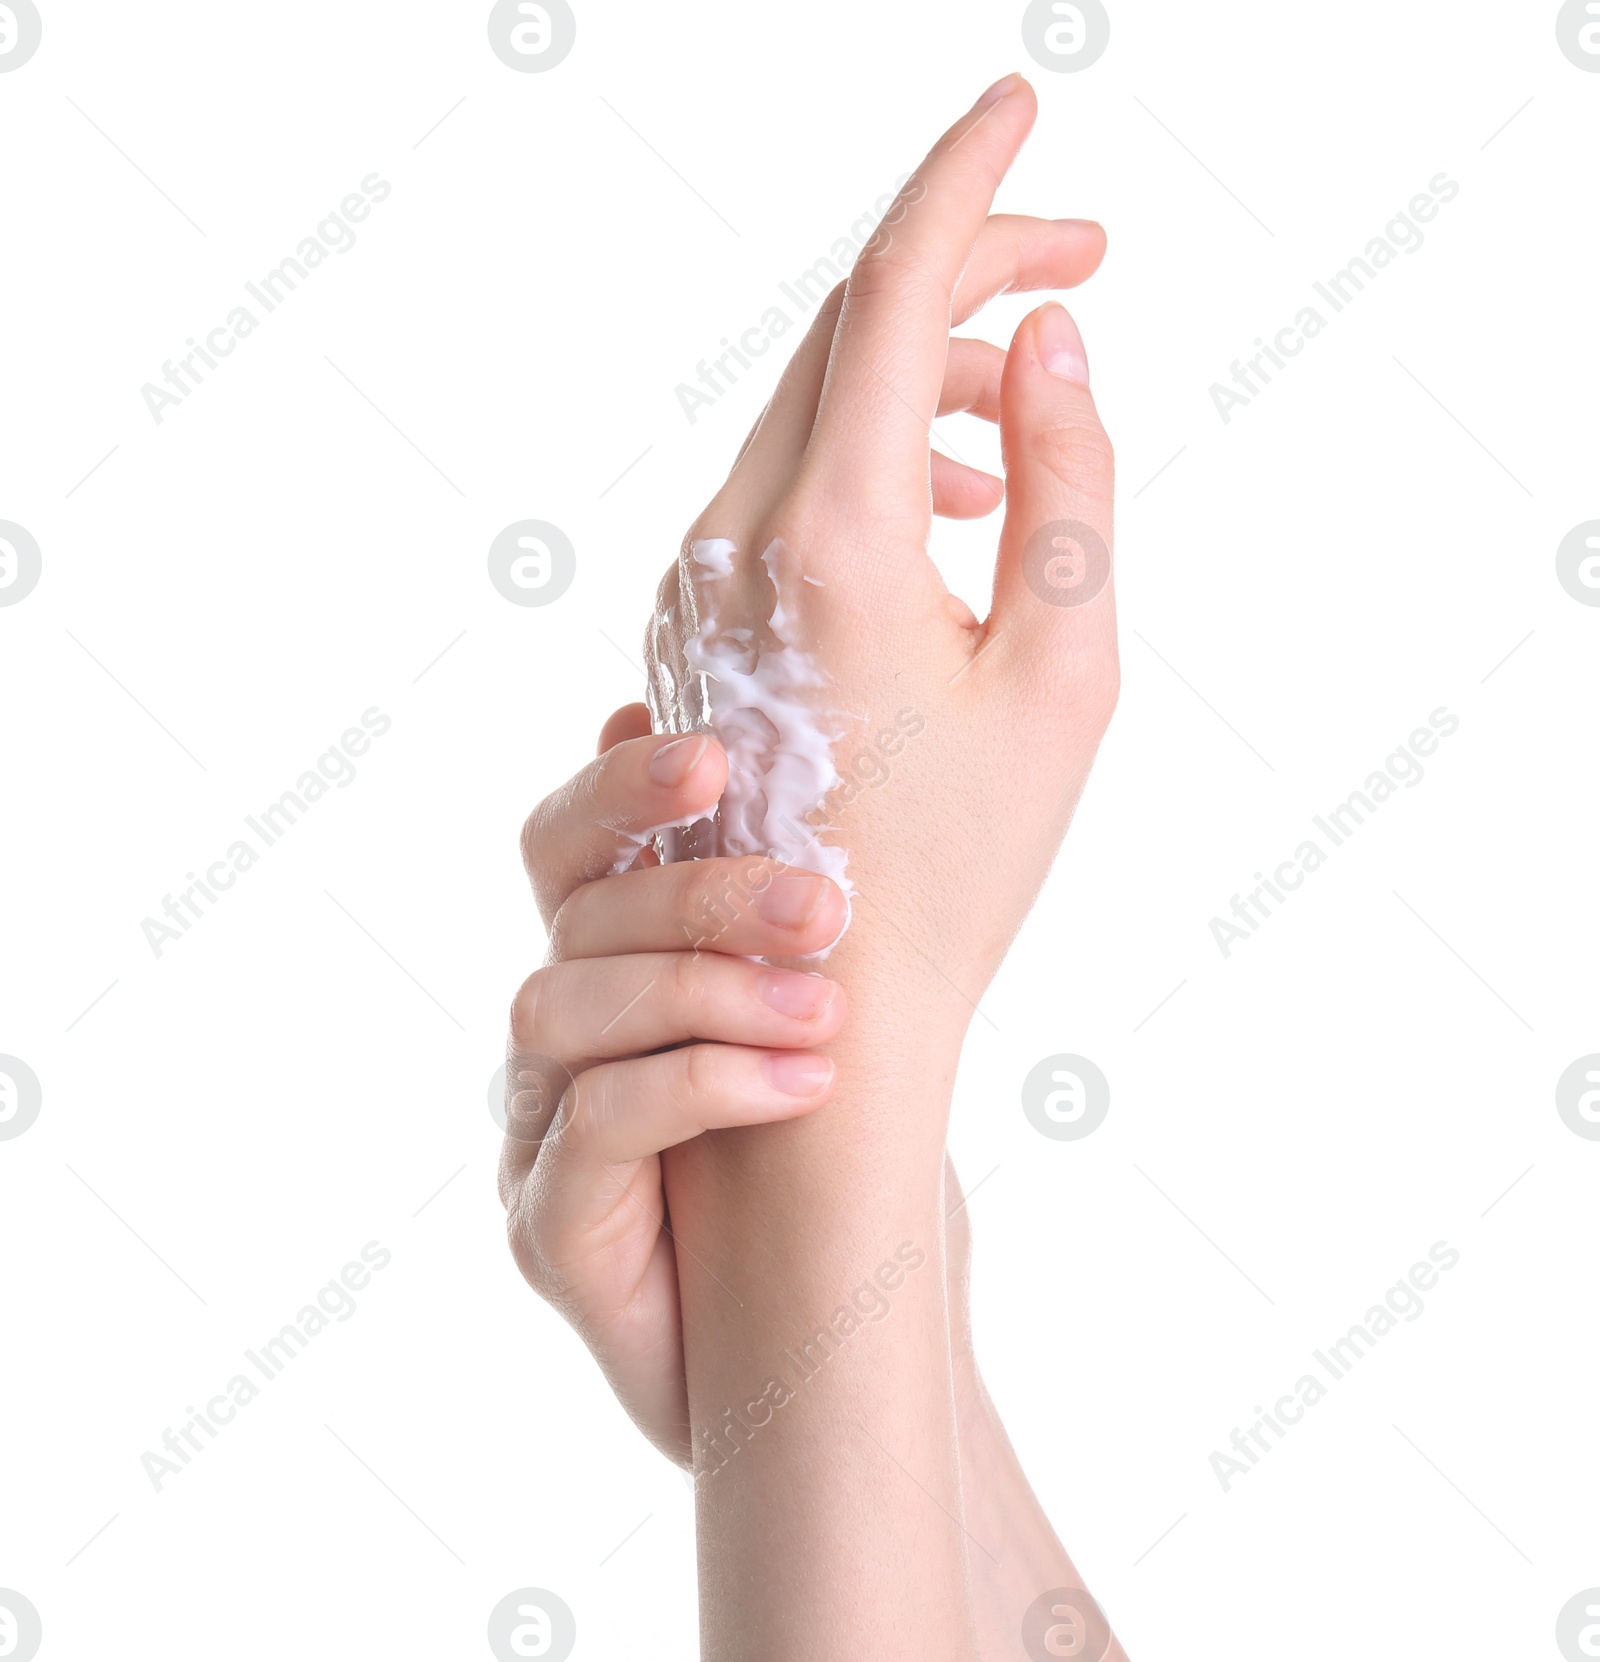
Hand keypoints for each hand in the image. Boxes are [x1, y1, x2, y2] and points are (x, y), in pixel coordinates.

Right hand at [497, 704, 850, 1461]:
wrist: (832, 1349)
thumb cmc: (832, 1171)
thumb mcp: (835, 1014)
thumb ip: (799, 911)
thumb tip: (817, 776)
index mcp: (614, 972)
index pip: (569, 848)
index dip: (617, 788)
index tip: (711, 756)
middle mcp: (559, 1043)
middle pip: (575, 918)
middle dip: (699, 894)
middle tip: (824, 906)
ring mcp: (540, 1136)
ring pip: (568, 1009)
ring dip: (707, 992)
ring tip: (829, 1014)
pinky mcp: (551, 1231)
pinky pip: (597, 1127)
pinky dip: (703, 1084)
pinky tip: (804, 1086)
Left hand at [647, 71, 1116, 1035]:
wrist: (824, 1000)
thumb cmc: (959, 861)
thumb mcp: (1061, 668)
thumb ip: (1060, 478)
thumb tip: (1045, 334)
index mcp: (828, 540)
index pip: (888, 292)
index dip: (962, 183)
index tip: (1020, 108)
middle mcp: (736, 540)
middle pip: (841, 333)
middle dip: (961, 268)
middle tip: (1078, 254)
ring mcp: (702, 582)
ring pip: (808, 404)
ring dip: (918, 368)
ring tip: (1017, 398)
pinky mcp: (700, 621)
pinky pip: (783, 481)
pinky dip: (870, 449)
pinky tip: (945, 498)